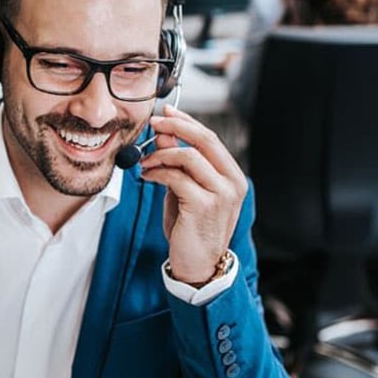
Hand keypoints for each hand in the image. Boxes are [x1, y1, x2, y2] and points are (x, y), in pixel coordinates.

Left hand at [139, 105, 247, 284]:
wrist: (197, 266)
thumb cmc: (191, 229)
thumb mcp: (184, 190)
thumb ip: (178, 163)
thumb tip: (165, 134)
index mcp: (232, 176)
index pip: (210, 138)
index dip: (187, 122)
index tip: (167, 111)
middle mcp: (232, 183)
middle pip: (204, 140)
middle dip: (175, 126)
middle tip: (153, 122)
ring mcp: (221, 194)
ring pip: (189, 156)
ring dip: (161, 154)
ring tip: (145, 162)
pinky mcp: (203, 206)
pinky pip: (176, 177)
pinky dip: (157, 172)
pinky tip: (147, 176)